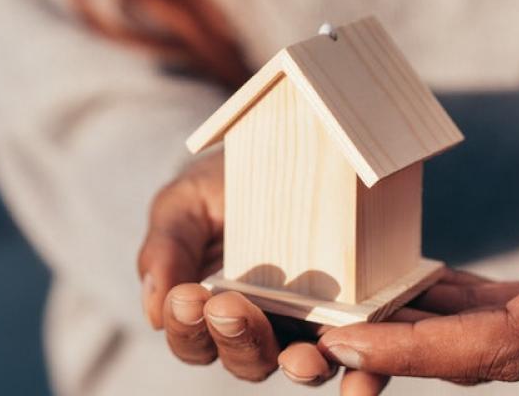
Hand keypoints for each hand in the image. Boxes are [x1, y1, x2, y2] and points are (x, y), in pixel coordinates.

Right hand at [137, 152, 389, 392]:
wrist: (288, 147)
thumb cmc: (226, 183)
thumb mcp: (187, 203)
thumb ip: (166, 248)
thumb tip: (154, 309)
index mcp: (214, 312)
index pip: (194, 340)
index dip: (187, 327)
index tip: (187, 297)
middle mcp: (264, 327)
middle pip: (246, 359)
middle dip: (237, 339)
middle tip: (229, 307)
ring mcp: (312, 323)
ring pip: (303, 363)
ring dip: (300, 365)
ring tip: (302, 358)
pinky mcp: (358, 314)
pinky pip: (363, 351)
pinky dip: (364, 372)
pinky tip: (362, 379)